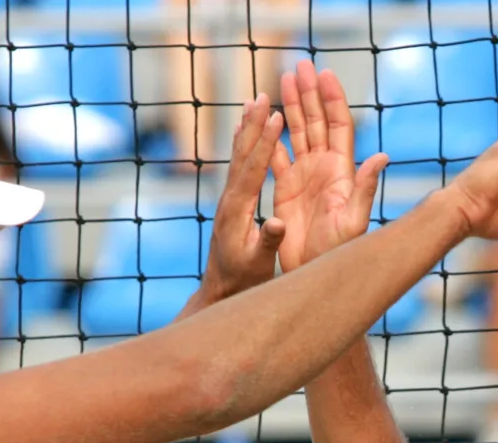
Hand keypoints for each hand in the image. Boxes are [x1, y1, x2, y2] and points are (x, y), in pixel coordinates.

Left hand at [199, 97, 288, 301]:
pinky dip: (244, 143)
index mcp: (238, 211)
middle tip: (262, 95)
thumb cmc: (243, 281)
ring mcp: (228, 199)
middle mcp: (229, 199)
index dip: (264, 142)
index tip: (275, 117)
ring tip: (253, 101)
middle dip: (253, 124)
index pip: (253, 169)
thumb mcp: (259, 265)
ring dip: (247, 127)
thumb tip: (277, 222)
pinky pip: (239, 166)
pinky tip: (245, 130)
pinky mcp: (231, 202)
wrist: (219, 291)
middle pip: (242, 154)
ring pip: (238, 156)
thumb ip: (268, 242)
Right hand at [270, 61, 387, 271]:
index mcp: (342, 172)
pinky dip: (270, 135)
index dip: (332, 99)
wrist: (312, 274)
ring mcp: (306, 176)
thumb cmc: (337, 254)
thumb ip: (366, 189)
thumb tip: (383, 157)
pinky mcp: (287, 188)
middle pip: (317, 121)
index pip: (338, 126)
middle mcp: (325, 169)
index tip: (324, 73)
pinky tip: (264, 116)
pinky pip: (277, 154)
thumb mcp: (354, 223)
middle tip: (299, 64)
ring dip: (291, 105)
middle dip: (309, 93)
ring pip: (297, 132)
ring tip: (283, 78)